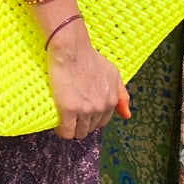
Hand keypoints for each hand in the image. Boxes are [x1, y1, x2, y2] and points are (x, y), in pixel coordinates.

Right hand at [47, 23, 123, 140]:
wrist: (71, 50)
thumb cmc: (89, 58)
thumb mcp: (113, 74)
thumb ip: (121, 95)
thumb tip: (126, 115)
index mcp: (111, 100)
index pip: (102, 122)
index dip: (90, 119)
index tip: (81, 114)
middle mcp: (101, 107)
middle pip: (90, 129)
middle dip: (81, 124)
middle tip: (71, 115)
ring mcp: (85, 110)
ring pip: (79, 133)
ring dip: (72, 129)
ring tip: (63, 119)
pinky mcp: (69, 110)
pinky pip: (66, 132)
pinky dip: (61, 131)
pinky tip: (57, 124)